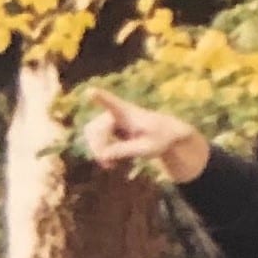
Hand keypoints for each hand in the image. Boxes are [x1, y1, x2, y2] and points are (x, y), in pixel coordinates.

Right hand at [83, 90, 208, 182]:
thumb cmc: (161, 139)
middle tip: (107, 165)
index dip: (101, 98)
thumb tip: (103, 155)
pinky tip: (111, 161)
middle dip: (97, 147)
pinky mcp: (107, 126)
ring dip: (97, 149)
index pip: (113, 104)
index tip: (91, 92)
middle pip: (94, 128)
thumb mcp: (146, 148)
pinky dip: (100, 150)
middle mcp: (114, 112)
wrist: (167, 134)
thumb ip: (125, 150)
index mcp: (128, 113)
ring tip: (110, 165)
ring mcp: (109, 118)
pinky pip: (95, 138)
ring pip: (91, 133)